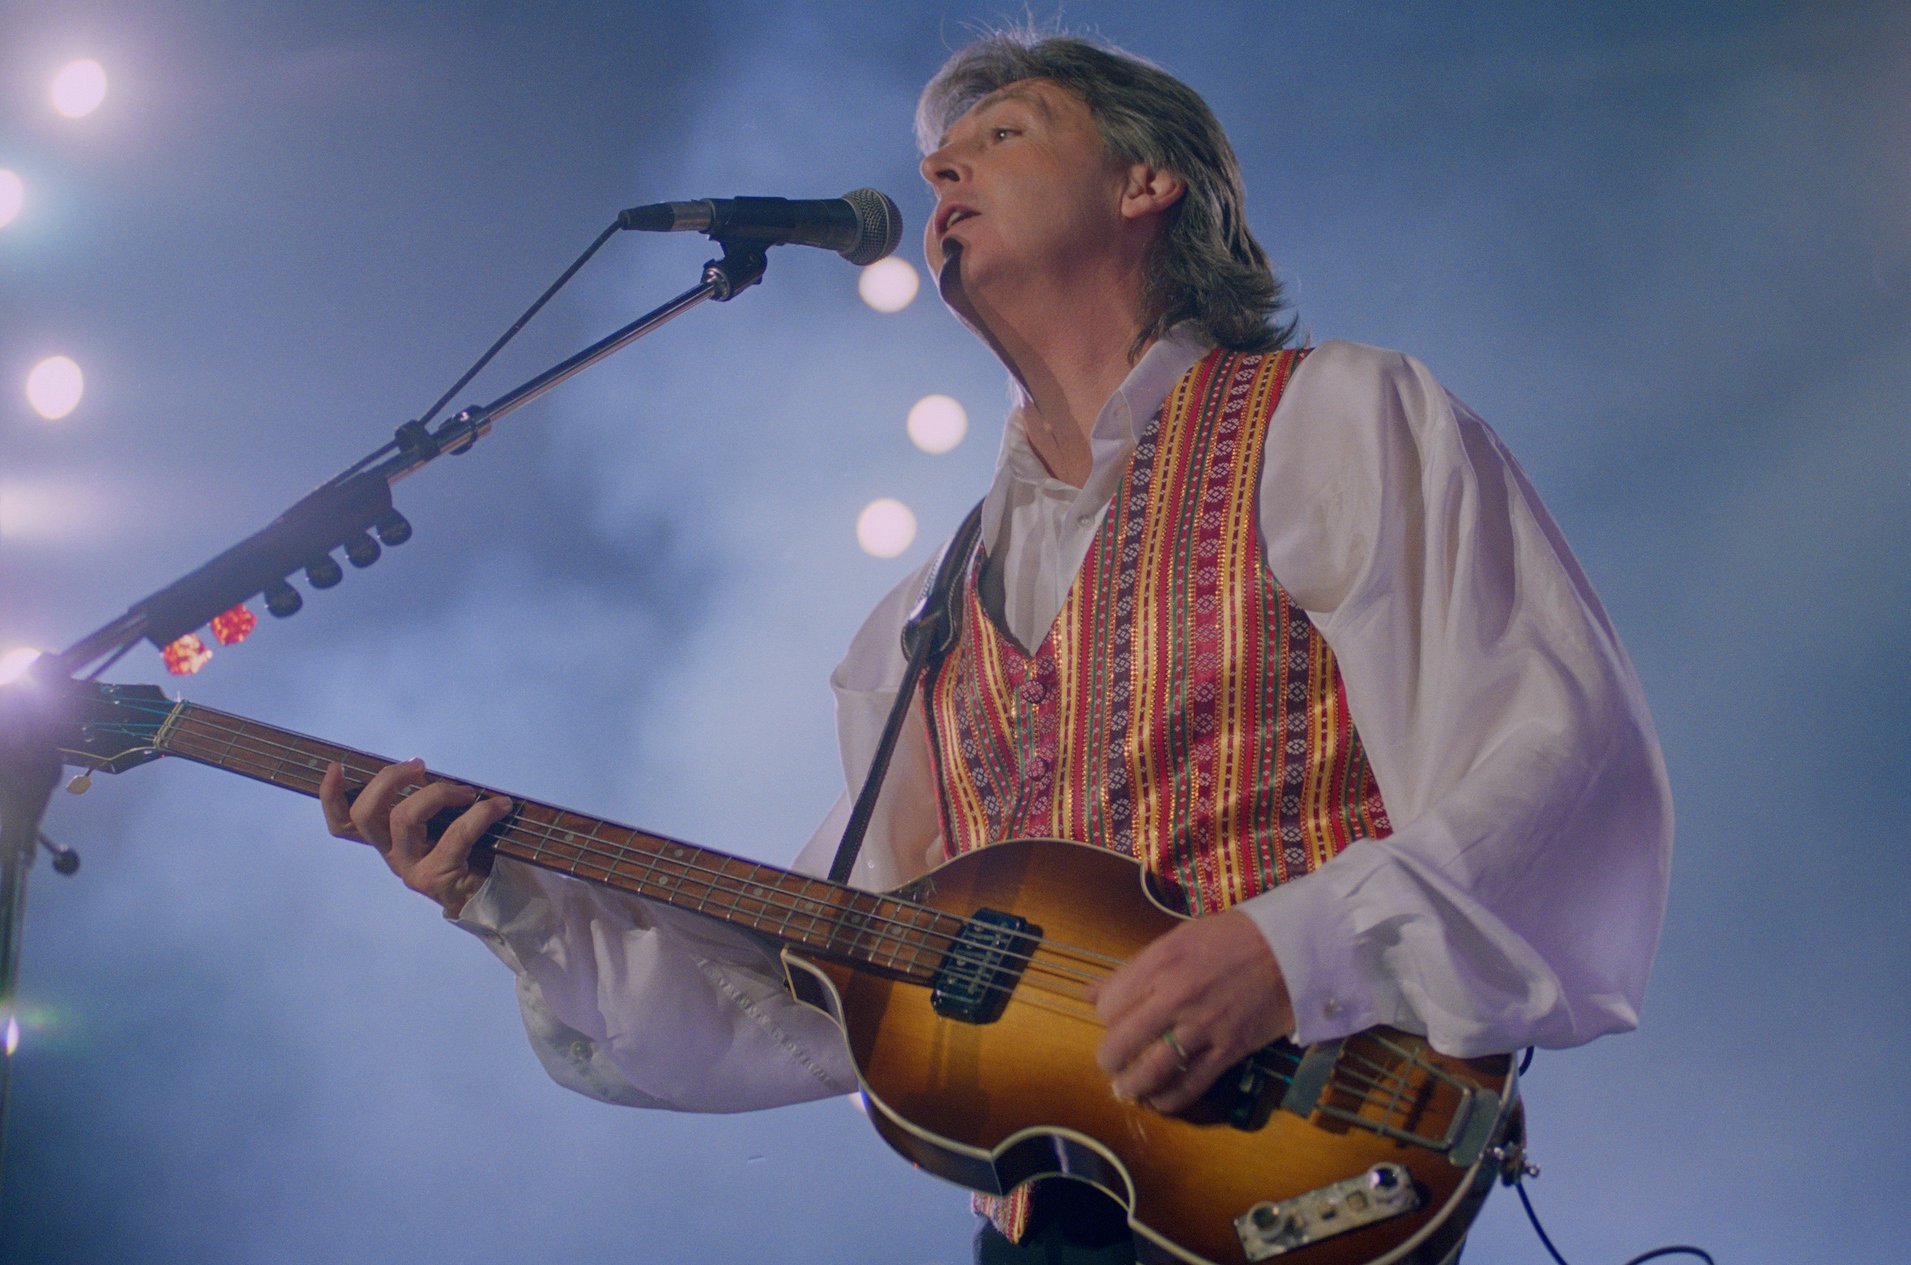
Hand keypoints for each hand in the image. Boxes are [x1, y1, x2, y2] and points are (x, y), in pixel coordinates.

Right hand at [319, 758, 512, 917]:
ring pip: (403, 819)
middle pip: (365, 814)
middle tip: (420, 766)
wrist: (493, 896)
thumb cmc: (468, 851)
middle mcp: (391, 855)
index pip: (344, 824)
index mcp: (387, 840)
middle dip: (389, 779)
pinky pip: (455, 836)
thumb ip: (425, 802)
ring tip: (466, 792)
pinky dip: (480, 814)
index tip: (337, 767)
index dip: (331, 797)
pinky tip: (499, 807)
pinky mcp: (437, 878)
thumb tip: (424, 767)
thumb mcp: (439, 823)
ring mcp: (411, 869)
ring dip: (436, 793)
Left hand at [1087, 910, 1295, 1113]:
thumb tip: (1090, 993)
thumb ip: (1133, 969)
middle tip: (1111, 1063)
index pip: (1110, 1004)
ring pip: (1152, 1069)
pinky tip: (1159, 1100)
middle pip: (1122, 1042)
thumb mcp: (1177, 939)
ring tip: (1125, 1089)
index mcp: (1160, 962)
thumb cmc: (1233, 937)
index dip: (1107, 1016)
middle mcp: (1176, 995)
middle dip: (1109, 1059)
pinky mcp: (1230, 1048)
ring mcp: (1203, 1025)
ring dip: (1132, 1086)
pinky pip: (1192, 1084)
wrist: (1292, 947)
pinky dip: (1170, 1099)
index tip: (1114, 1020)